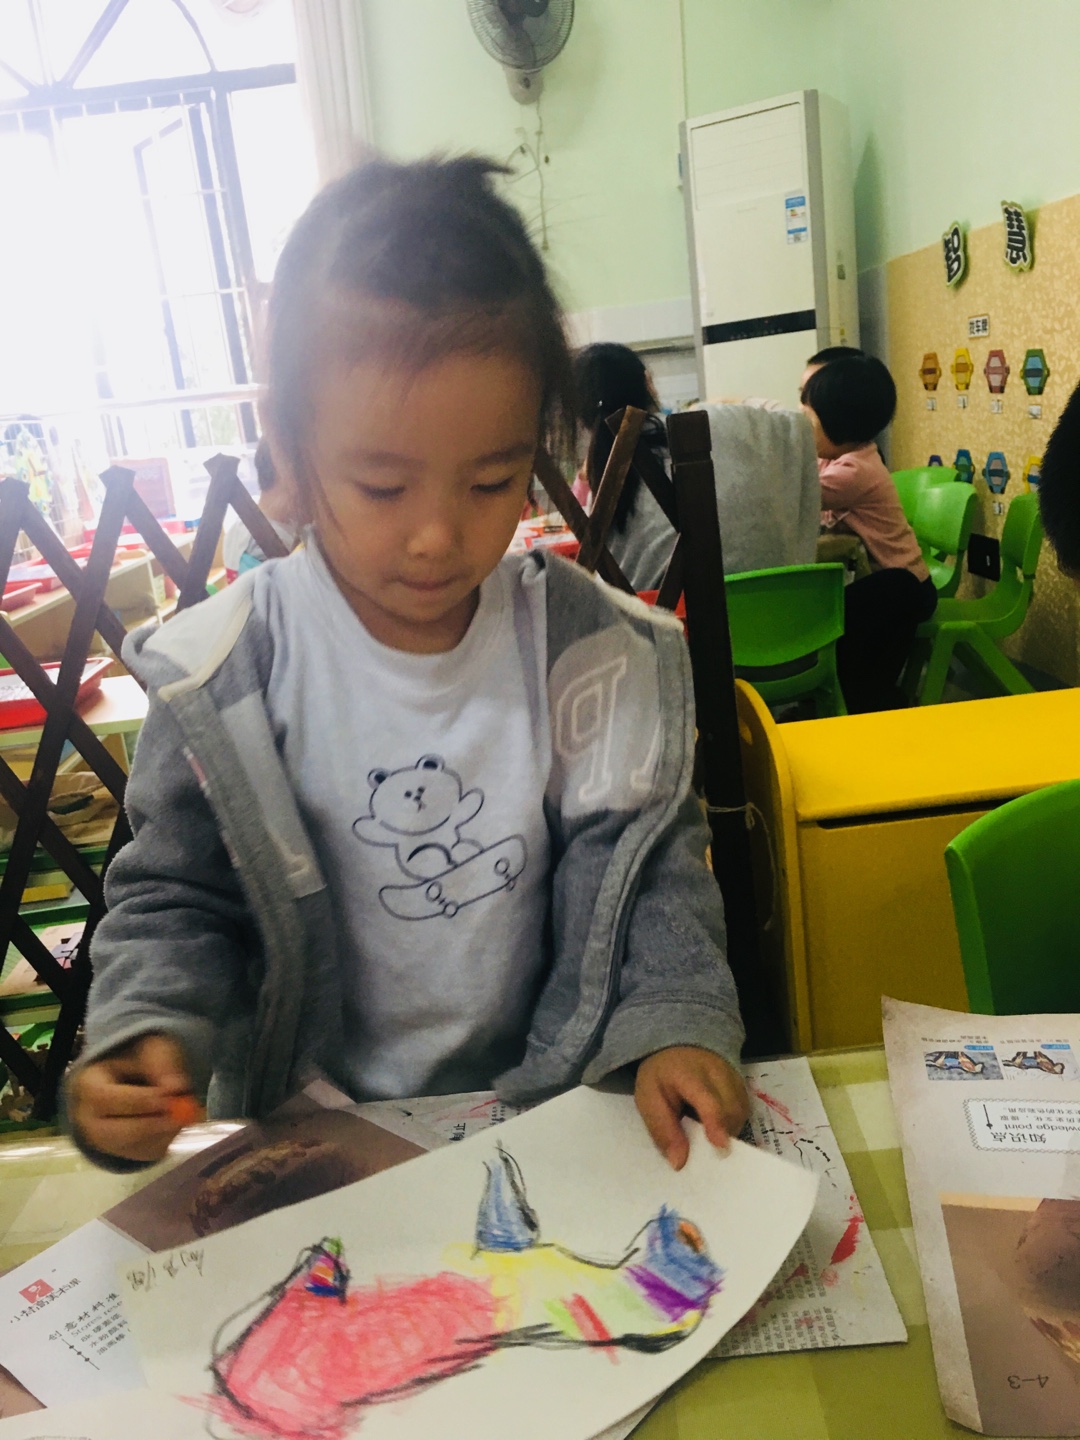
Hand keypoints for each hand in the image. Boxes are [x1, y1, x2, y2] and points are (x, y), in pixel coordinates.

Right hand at [70, 1033, 201, 1163]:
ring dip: (167, 1129)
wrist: (137, 1076)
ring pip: (138, 1146)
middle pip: (117, 1134)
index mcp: (87, 1086)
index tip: (168, 1096)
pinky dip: (170, 1137)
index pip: (104, 1099)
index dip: (138, 1101)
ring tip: (182, 1105)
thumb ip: (162, 1064)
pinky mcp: (128, 1154)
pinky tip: (173, 1116)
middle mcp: (89, 1120)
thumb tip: (176, 1088)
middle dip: (154, 1124)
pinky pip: (151, 1152)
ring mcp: (106, 1142)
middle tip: (183, 1114)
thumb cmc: (140, 1059)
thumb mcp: (152, 1048)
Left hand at [635, 1046, 748, 1170]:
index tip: (720, 1146)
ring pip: (740, 1111)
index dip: (715, 1124)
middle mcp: (718, 1072)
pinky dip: (733, 1121)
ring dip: (728, 1129)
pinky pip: (744, 1108)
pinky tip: (718, 1123)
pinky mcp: (741, 1082)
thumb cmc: (661, 1075)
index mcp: (689, 1074)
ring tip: (709, 1134)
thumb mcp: (649, 1099)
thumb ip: (663, 1130)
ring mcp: (733, 1075)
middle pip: (730, 1109)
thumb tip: (679, 1163)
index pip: (709, 1101)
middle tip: (707, 1150)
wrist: (678, 1044)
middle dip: (722, 1133)